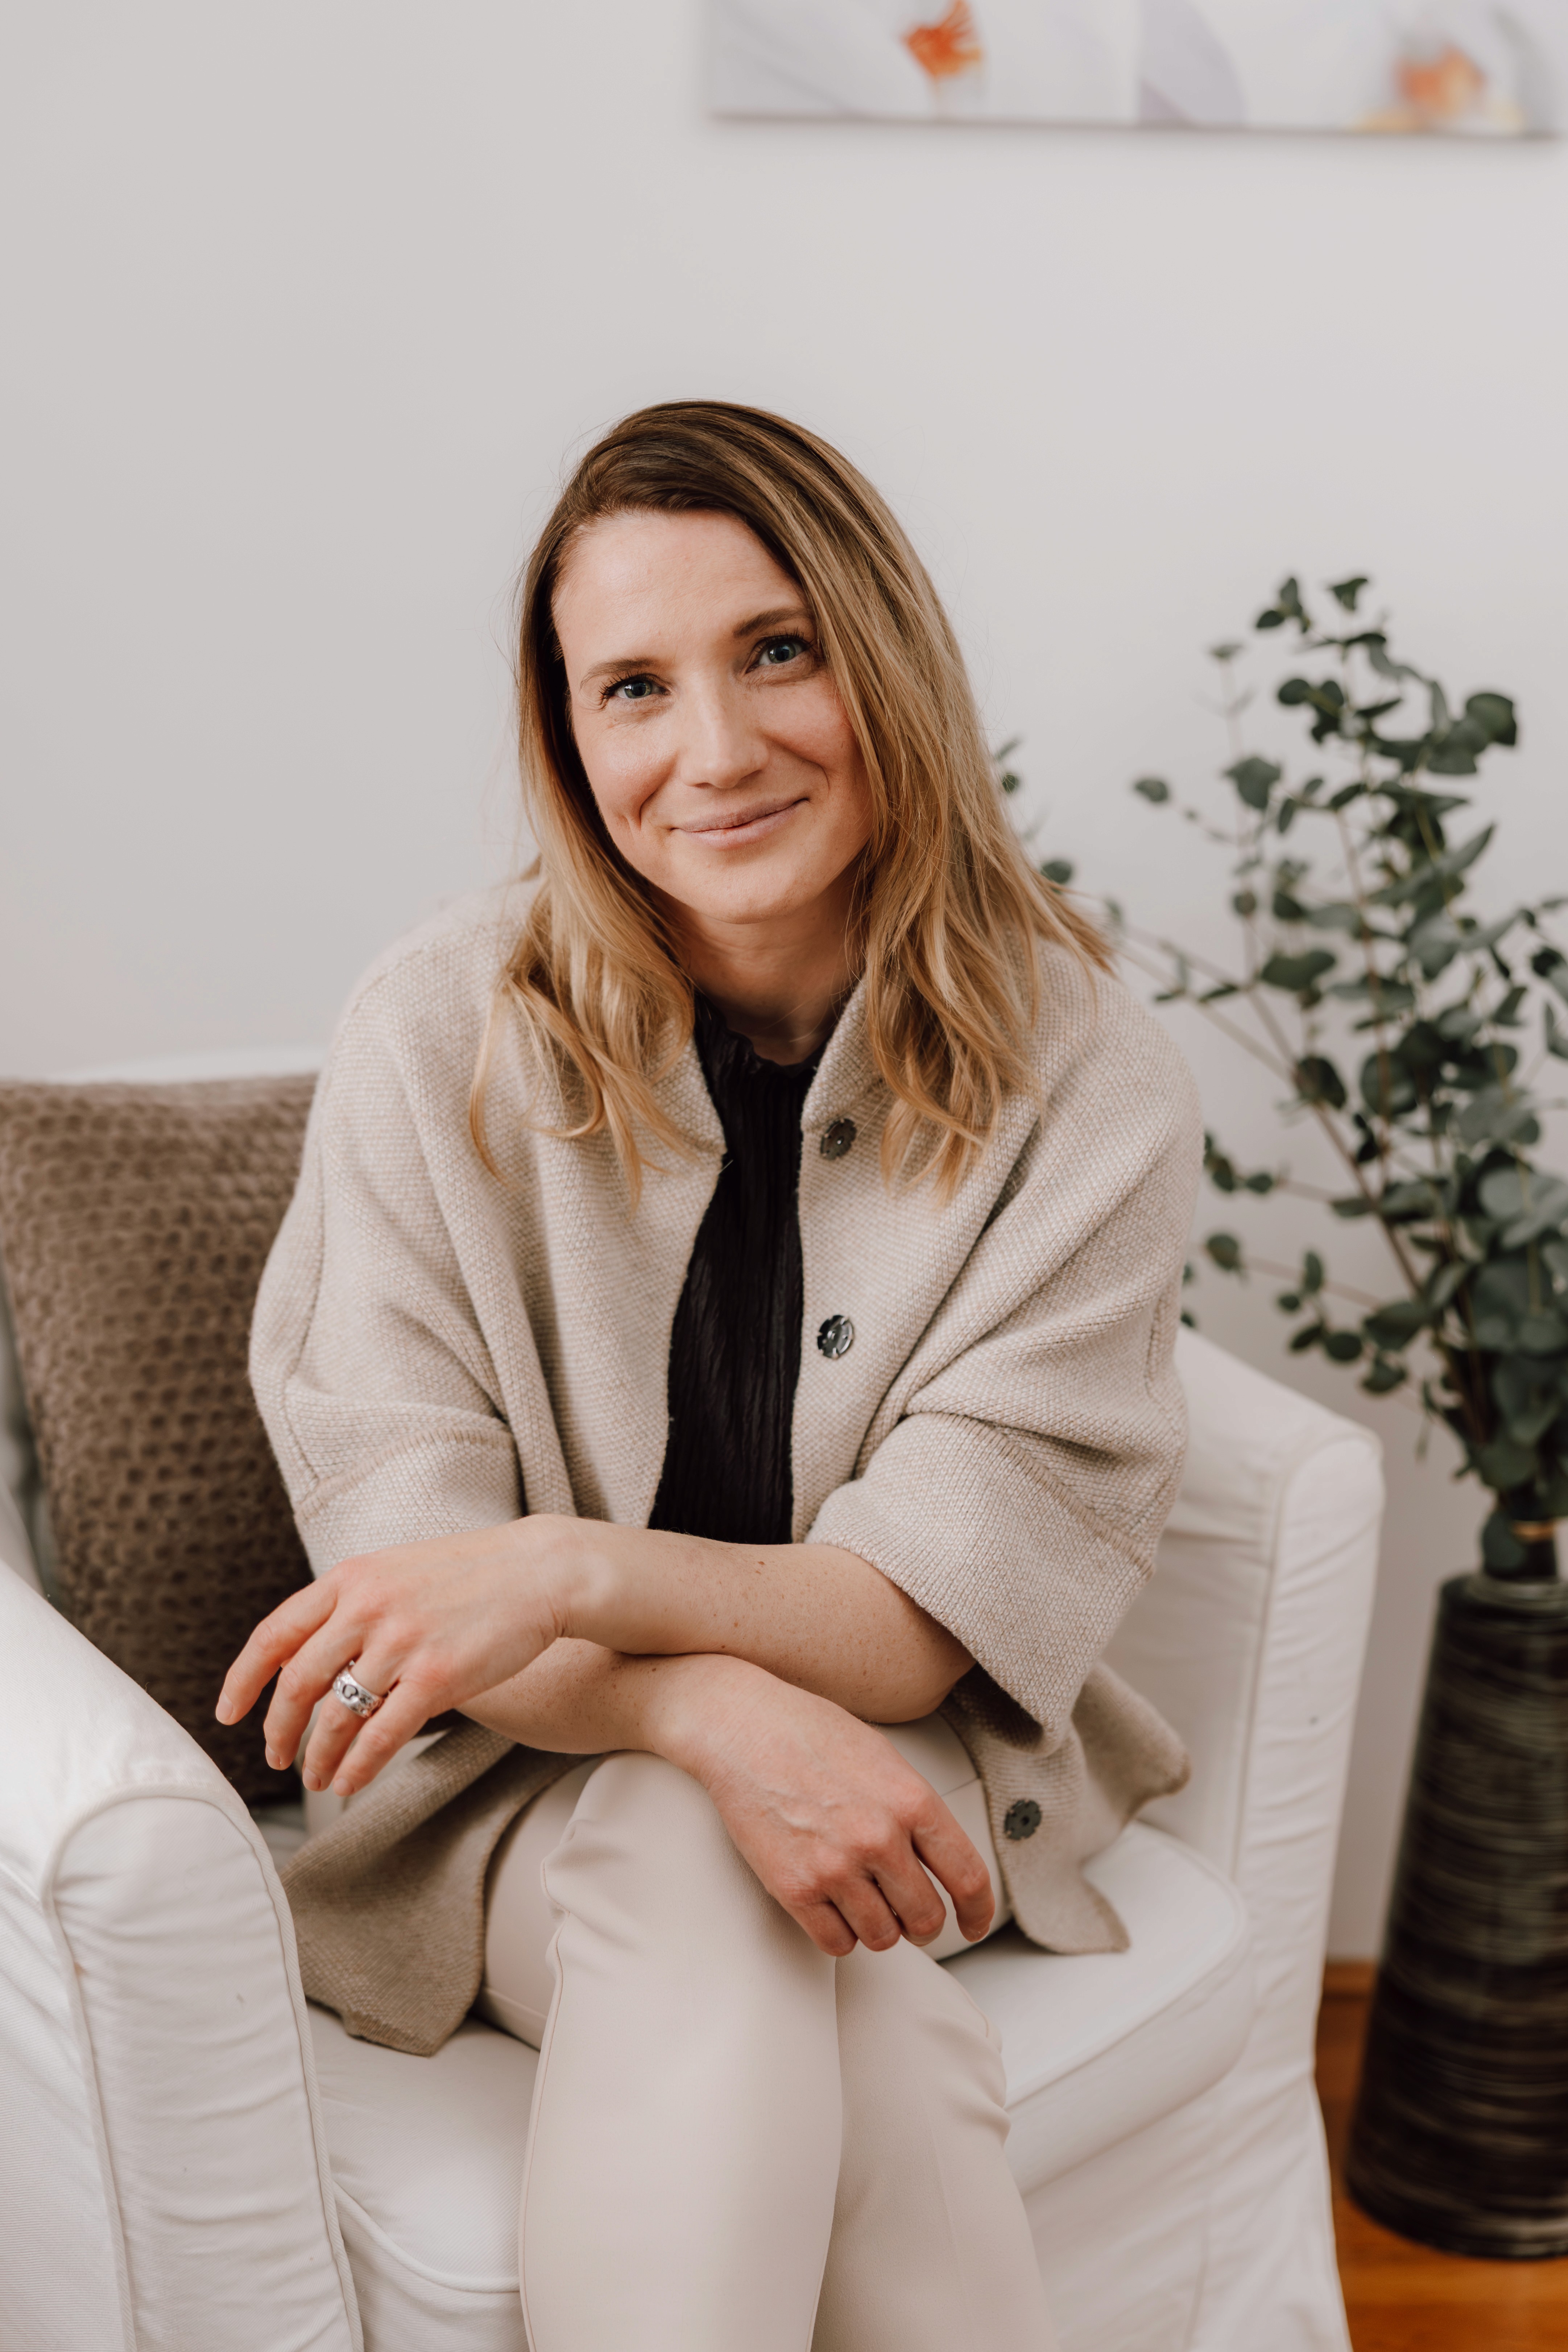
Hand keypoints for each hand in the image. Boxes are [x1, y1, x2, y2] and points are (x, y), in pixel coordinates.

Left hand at [216, 1521, 564, 1794]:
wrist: (540, 1570)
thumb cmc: (471, 1574)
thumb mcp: (396, 1571)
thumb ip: (351, 1605)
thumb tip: (309, 1657)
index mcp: (352, 1578)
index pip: (274, 1634)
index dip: (243, 1679)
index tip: (228, 1714)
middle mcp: (368, 1607)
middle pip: (298, 1683)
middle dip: (279, 1730)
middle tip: (275, 1757)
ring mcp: (402, 1642)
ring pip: (337, 1717)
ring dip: (319, 1757)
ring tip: (317, 1778)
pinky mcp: (437, 1677)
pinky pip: (381, 1736)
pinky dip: (358, 1767)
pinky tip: (349, 1783)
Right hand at [673, 1659, 994, 1957]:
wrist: (741, 1727)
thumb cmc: (808, 1732)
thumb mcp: (884, 1758)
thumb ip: (915, 1809)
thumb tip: (936, 1857)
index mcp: (911, 1800)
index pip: (968, 1877)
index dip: (977, 1912)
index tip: (972, 1924)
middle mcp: (879, 1838)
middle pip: (926, 1918)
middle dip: (922, 1922)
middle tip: (909, 1912)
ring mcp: (836, 1866)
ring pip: (882, 1937)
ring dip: (879, 1928)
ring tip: (863, 1900)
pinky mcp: (794, 1888)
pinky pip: (837, 1943)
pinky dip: (840, 1933)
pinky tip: (832, 1906)